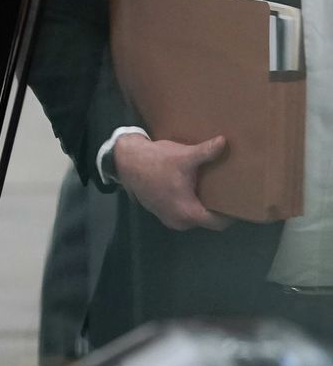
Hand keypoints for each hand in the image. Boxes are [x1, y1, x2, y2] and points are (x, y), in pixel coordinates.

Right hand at [113, 133, 231, 230]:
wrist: (126, 161)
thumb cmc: (156, 162)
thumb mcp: (184, 156)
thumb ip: (206, 152)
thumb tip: (224, 142)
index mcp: (188, 213)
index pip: (219, 223)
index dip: (231, 214)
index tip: (240, 201)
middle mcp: (179, 221)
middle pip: (206, 220)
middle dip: (216, 207)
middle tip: (228, 191)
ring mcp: (167, 217)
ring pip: (193, 215)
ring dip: (201, 204)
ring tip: (211, 188)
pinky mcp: (159, 211)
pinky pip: (181, 211)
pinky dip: (188, 203)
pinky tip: (190, 187)